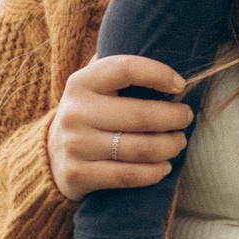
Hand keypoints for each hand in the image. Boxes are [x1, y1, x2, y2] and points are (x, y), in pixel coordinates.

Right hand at [47, 54, 192, 201]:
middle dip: (175, 118)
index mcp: (82, 82)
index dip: (159, 74)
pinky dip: (155, 172)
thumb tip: (169, 62)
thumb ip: (123, 71)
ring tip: (178, 142)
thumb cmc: (92, 113)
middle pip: (141, 116)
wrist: (52, 155)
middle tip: (186, 118)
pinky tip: (164, 166)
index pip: (126, 69)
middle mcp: (76, 112)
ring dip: (170, 146)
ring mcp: (75, 145)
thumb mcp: (97, 86)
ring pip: (140, 149)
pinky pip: (129, 175)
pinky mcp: (78, 175)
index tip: (180, 85)